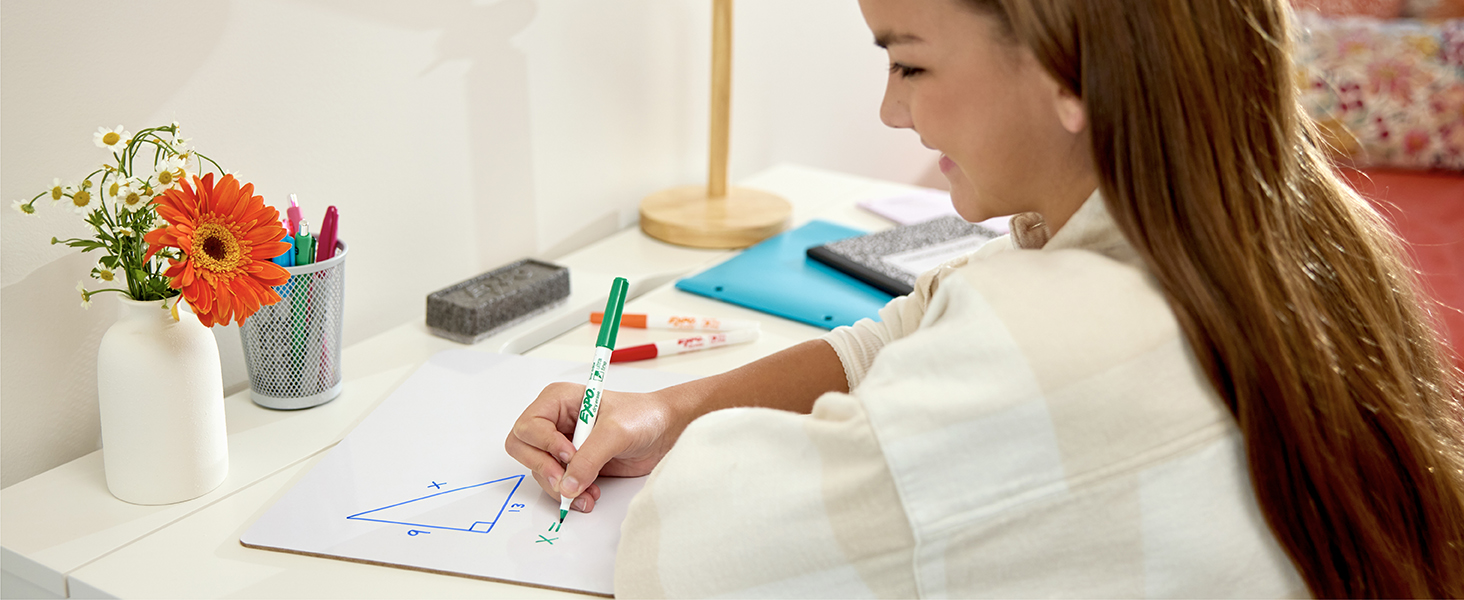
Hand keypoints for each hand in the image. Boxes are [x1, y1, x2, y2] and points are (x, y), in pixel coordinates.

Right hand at [504, 382, 683, 514]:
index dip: (545, 444)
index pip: (529, 426)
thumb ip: (589, 457)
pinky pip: (557, 484)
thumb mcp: (616, 432)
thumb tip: (567, 484)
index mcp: (558, 401)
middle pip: (524, 450)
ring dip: (560, 487)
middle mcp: (555, 422)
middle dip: (543, 469)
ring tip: (587, 493)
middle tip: (565, 482)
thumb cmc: (643, 416)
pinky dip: (570, 494)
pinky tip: (590, 495)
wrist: (666, 432)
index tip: (569, 455)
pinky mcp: (574, 465)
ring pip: (540, 472)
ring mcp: (562, 446)